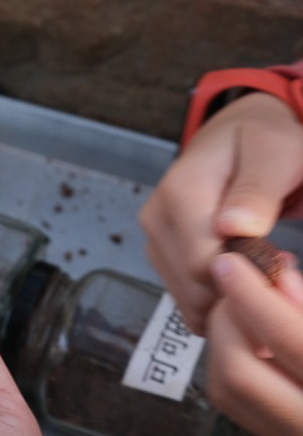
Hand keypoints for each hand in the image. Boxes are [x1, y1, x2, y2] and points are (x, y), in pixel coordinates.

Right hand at [139, 93, 302, 331]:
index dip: (245, 277)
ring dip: (227, 294)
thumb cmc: (261, 145)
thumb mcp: (276, 155)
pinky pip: (186, 294)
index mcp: (180, 192)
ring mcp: (153, 237)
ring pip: (189, 297)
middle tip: (275, 263)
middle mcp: (156, 217)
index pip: (202, 266)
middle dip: (238, 288)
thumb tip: (233, 226)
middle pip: (193, 287)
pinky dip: (215, 294)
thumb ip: (258, 189)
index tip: (280, 262)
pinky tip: (239, 270)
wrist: (236, 138)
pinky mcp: (159, 252)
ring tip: (258, 262)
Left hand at [206, 251, 302, 435]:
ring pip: (229, 391)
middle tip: (236, 285)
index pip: (289, 340)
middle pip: (239, 373)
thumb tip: (280, 278)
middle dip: (227, 320)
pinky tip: (254, 337)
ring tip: (247, 307)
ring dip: (225, 341)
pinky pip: (240, 404)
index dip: (253, 295)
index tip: (232, 263)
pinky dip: (233, 362)